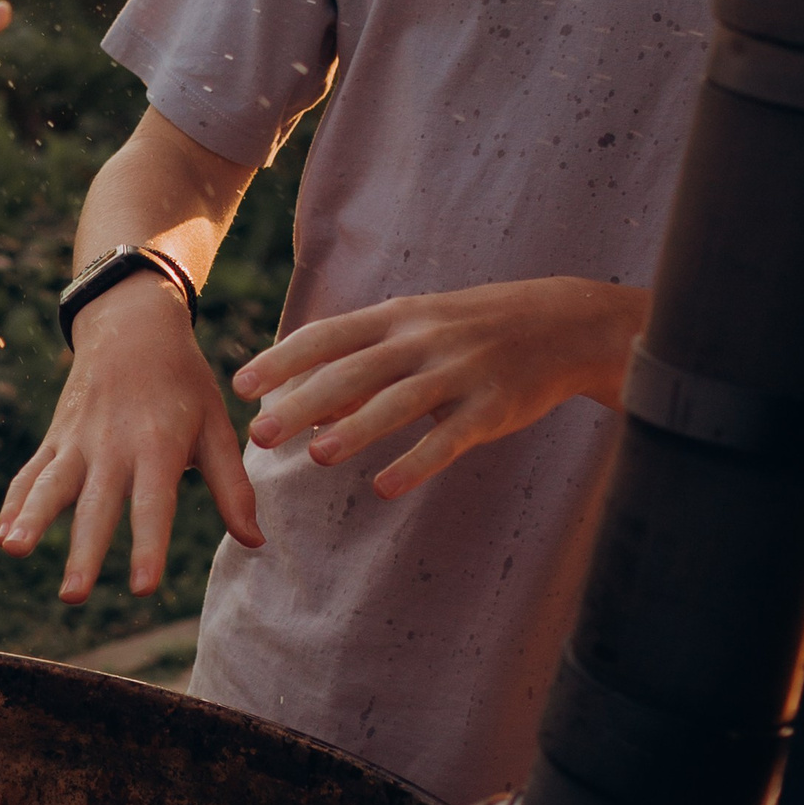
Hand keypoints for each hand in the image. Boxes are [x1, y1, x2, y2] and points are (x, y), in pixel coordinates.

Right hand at [0, 276, 262, 601]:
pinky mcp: (56, 438)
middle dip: (83, 550)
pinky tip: (2, 537)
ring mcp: (78, 440)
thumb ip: (233, 487)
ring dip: (31, 518)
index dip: (148, 546)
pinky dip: (14, 504)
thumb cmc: (184, 383)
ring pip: (50, 484)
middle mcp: (113, 444)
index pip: (153, 504)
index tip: (142, 588)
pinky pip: (31, 473)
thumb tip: (255, 542)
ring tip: (13, 549)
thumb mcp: (216, 426)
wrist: (132, 325)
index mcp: (158, 444)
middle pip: (96, 505)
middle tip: (73, 595)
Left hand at [232, 277, 647, 500]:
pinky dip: (416, 462)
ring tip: (314, 458)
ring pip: (398, 403)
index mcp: (396, 317)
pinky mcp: (493, 407)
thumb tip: (303, 409)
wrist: (563, 323)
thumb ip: (360, 367)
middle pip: (353, 372)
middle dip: (302, 403)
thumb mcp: (414, 332)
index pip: (328, 335)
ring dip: (355, 430)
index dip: (283, 360)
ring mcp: (460, 372)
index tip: (240, 385)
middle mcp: (422, 340)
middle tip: (258, 434)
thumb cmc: (470, 331)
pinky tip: (384, 487)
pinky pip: (450, 437)